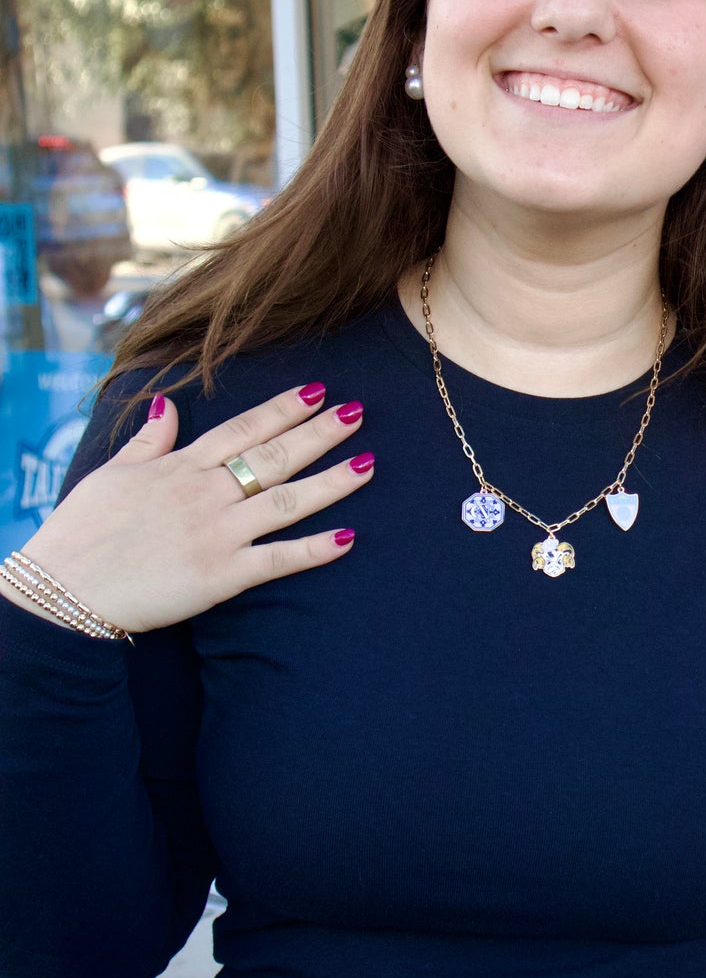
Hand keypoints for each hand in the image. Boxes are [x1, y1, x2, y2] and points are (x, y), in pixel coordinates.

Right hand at [0, 384, 371, 635]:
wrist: (64, 588)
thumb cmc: (83, 531)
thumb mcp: (112, 473)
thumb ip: (148, 440)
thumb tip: (166, 407)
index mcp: (182, 467)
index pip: (243, 429)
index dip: (283, 408)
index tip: (317, 390)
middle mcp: (206, 493)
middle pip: (275, 456)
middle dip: (319, 432)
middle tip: (358, 412)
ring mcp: (216, 533)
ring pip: (286, 501)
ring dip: (331, 482)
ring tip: (368, 463)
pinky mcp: (220, 575)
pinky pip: (276, 560)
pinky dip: (313, 551)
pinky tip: (348, 539)